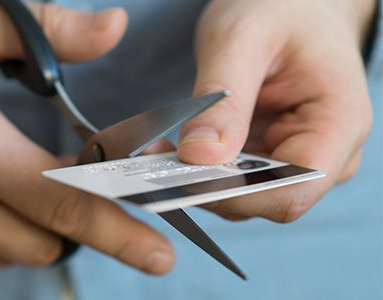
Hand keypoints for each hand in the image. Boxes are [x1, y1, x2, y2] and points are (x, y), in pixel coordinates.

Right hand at [0, 1, 173, 297]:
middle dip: (81, 221)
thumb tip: (114, 29)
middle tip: (87, 190)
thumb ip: (46, 28)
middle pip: (46, 240)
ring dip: (37, 232)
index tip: (157, 249)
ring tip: (27, 190)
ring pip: (9, 259)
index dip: (120, 226)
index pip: (64, 199)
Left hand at [178, 0, 375, 221]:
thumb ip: (224, 100)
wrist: (288, 8)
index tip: (183, 175)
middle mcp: (325, 153)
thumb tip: (200, 156)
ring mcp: (295, 159)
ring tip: (158, 151)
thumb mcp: (242, 40)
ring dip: (198, 179)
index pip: (291, 189)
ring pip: (241, 195)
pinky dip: (199, 170)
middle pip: (263, 199)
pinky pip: (231, 179)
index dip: (236, 193)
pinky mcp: (268, 158)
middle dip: (208, 185)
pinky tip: (170, 150)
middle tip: (155, 162)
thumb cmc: (277, 10)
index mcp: (338, 122)